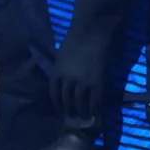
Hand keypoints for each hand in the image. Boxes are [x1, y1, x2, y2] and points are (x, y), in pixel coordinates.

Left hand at [51, 0, 140, 130]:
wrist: (91, 31)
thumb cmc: (76, 38)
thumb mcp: (62, 54)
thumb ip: (62, 67)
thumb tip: (64, 75)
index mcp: (57, 73)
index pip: (54, 93)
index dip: (57, 103)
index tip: (60, 109)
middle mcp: (66, 80)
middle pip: (65, 101)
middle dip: (68, 111)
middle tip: (72, 118)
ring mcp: (81, 82)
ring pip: (79, 103)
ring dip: (81, 112)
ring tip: (84, 118)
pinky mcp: (96, 82)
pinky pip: (94, 100)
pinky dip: (94, 109)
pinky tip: (95, 114)